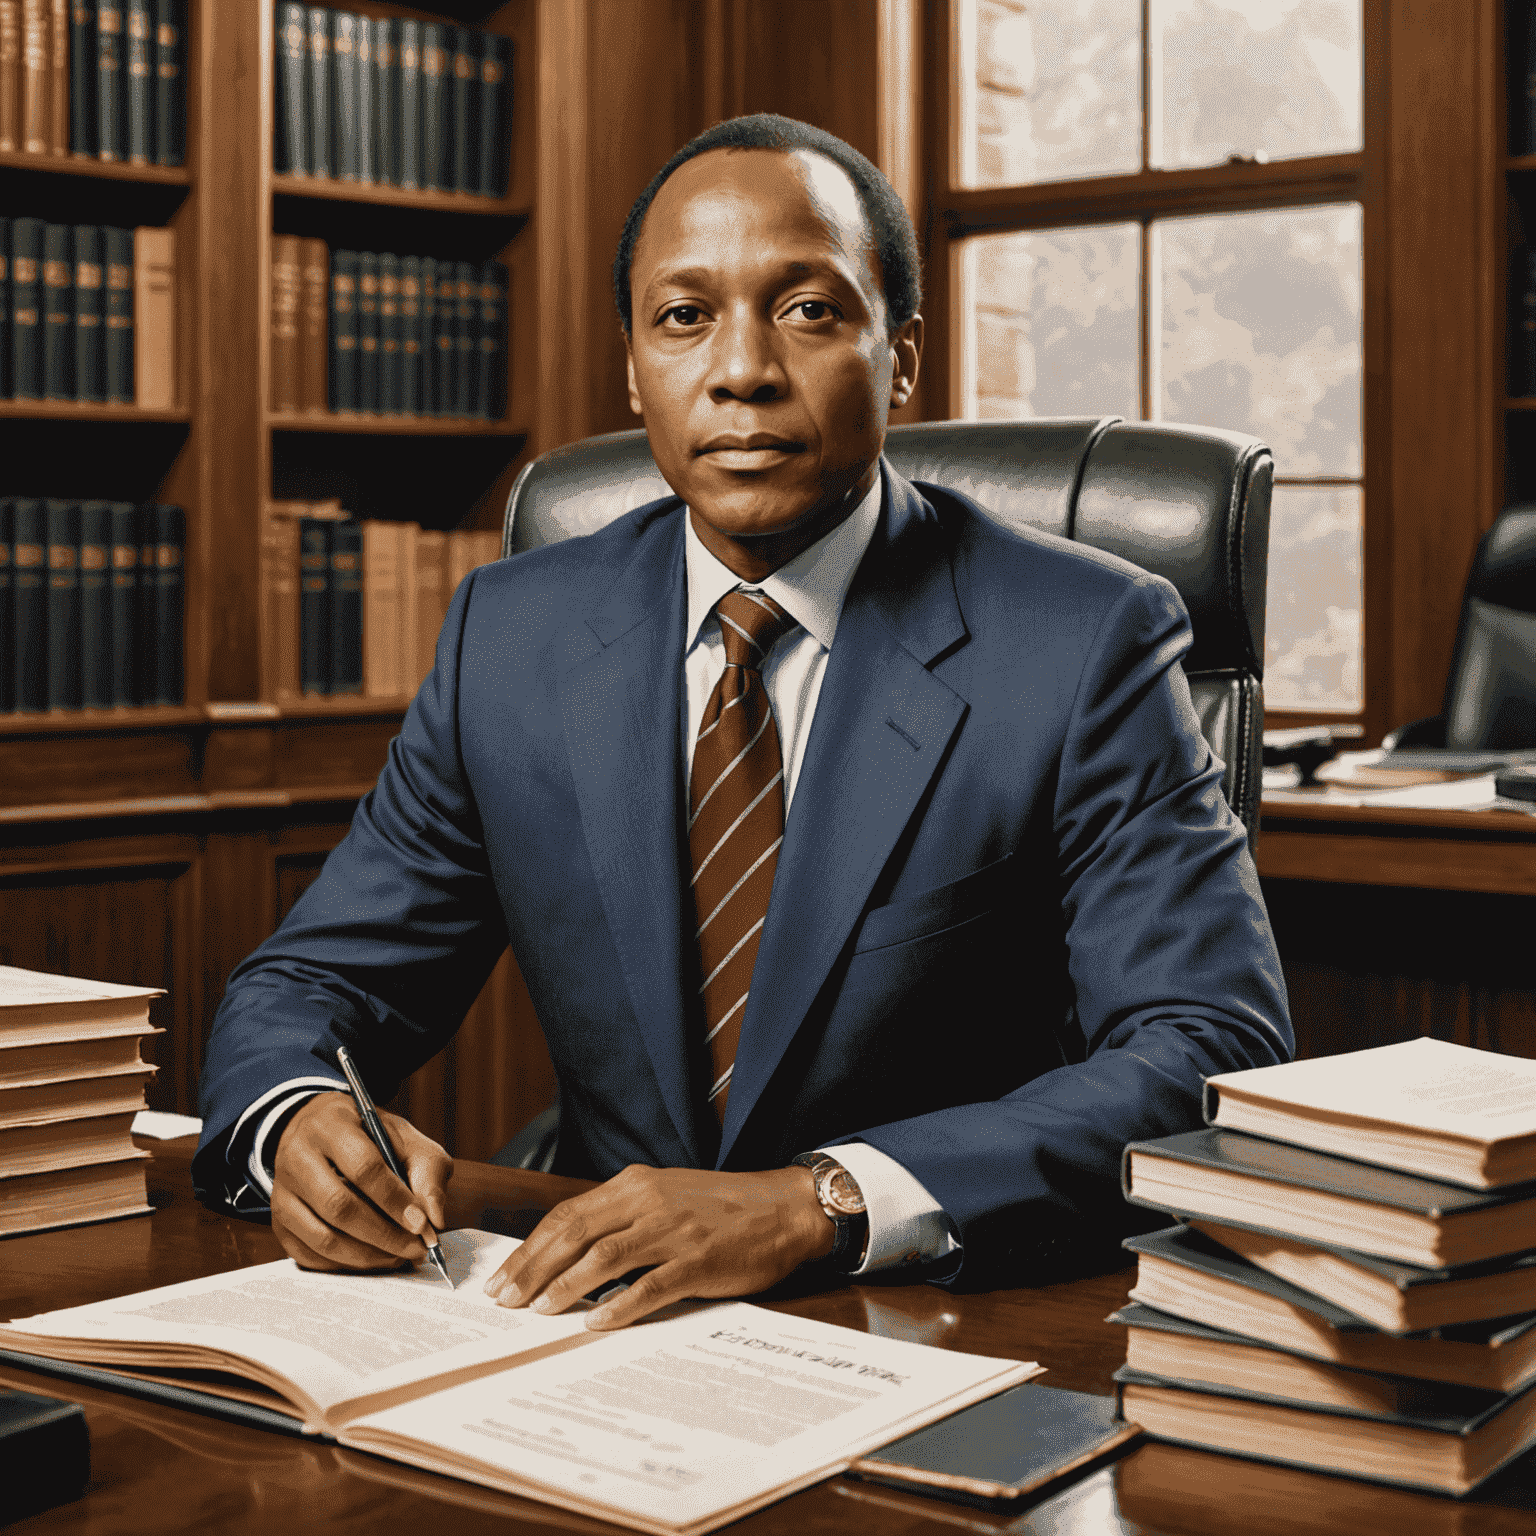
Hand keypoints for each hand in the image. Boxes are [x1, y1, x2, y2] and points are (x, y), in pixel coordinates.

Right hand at [271, 1091, 452, 1272]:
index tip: (421, 1224)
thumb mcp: (405, 1137)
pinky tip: (372, 1258)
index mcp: (332, 1125)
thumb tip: (433, 1219)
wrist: (322, 1132)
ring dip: (367, 1256)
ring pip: (322, 1236)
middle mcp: (297, 1156)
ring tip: (398, 1257)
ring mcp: (282, 1191)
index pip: (363, 1167)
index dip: (394, 1200)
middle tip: (414, 1248)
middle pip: (338, 1206)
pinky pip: (310, 1255)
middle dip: (384, 1235)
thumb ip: (427, 1171)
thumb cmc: (370, 1136)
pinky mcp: (278, 1221)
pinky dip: (345, 1265)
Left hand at [482, 1164, 835, 1328]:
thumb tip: (573, 1252)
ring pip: (604, 1257)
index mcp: (635, 1184)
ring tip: (539, 1311)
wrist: (784, 1207)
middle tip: (506, 1300)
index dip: (532, 1247)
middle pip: (575, 1233)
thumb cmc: (723, 1207)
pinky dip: (618, 1305)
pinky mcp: (698, 1261)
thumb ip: (624, 1215)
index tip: (505, 1277)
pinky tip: (595, 1322)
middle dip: (534, 1268)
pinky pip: (649, 1285)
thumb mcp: (666, 1195)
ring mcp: (673, 1231)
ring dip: (566, 1285)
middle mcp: (649, 1202)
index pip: (568, 1214)